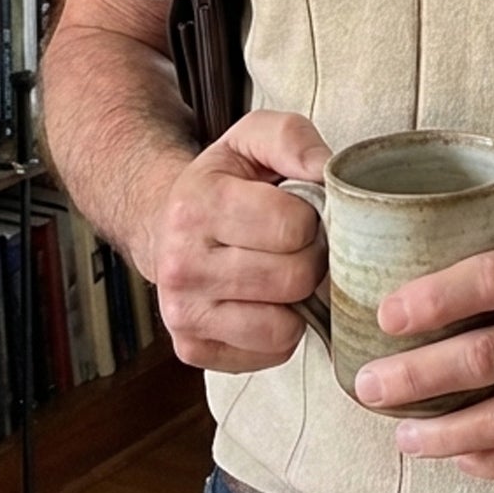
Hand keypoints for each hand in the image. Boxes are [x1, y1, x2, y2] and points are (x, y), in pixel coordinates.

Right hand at [136, 110, 329, 373]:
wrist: (165, 223)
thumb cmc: (224, 181)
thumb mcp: (252, 139)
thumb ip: (292, 139)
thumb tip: (327, 170)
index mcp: (197, 206)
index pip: (292, 226)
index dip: (310, 218)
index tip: (297, 211)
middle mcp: (181, 265)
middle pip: (293, 278)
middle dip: (310, 259)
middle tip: (297, 246)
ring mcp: (183, 314)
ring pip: (284, 326)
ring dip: (297, 300)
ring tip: (281, 272)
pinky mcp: (192, 349)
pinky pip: (271, 353)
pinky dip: (281, 331)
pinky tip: (266, 302)